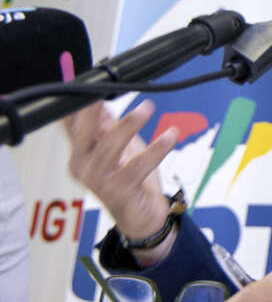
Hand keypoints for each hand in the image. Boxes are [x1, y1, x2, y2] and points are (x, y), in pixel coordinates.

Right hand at [62, 100, 178, 261]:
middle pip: (84, 132)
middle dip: (93, 109)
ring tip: (147, 108)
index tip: (88, 85)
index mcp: (79, 154)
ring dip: (130, 124)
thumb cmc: (129, 179)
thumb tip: (100, 98)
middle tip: (107, 89)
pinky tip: (171, 136)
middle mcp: (83, 166)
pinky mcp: (119, 191)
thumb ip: (107, 125)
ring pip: (111, 145)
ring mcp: (98, 180)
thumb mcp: (118, 147)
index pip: (71, 124)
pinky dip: (157, 148)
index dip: (77, 104)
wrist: (141, 216)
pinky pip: (139, 165)